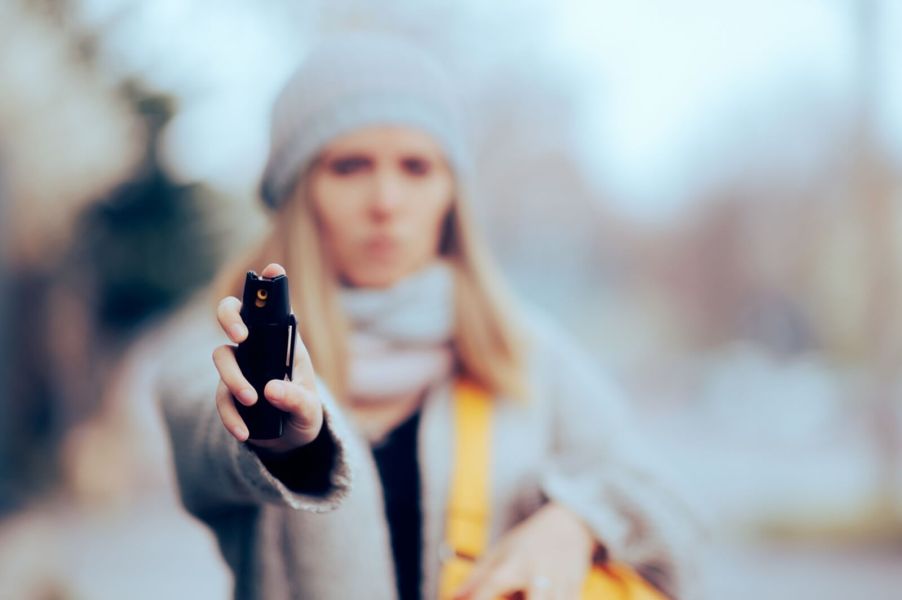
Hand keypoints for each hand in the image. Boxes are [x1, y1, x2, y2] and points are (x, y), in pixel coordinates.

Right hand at [211, 262, 322, 452]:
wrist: (291, 442)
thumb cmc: (303, 412)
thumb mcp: (309, 409)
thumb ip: (297, 399)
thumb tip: (271, 390)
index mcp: (282, 340)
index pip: (273, 306)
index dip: (269, 284)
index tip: (273, 269)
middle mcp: (257, 347)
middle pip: (233, 316)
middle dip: (231, 317)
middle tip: (241, 335)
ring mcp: (239, 367)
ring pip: (222, 356)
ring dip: (233, 378)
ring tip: (251, 401)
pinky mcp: (227, 392)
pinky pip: (221, 397)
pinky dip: (230, 415)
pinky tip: (244, 432)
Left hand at [453, 502, 595, 599]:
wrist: (568, 525)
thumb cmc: (527, 542)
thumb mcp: (500, 553)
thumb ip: (477, 578)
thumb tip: (452, 597)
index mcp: (514, 562)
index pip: (493, 583)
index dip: (479, 598)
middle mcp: (537, 571)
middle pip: (535, 598)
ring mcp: (560, 580)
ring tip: (525, 595)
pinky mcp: (576, 586)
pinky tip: (546, 595)